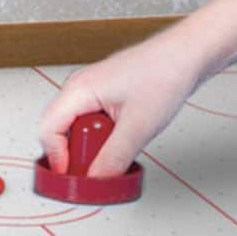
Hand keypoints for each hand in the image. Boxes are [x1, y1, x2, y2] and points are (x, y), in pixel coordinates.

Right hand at [38, 29, 212, 178]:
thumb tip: (96, 181)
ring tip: (122, 146)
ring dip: (96, 146)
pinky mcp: (109, 96)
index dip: (57, 158)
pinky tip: (127, 138)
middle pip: (62, 132)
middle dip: (80, 153)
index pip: (48, 130)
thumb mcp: (138, 127)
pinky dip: (107, 138)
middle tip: (104, 163)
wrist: (189, 54)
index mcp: (79, 89)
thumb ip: (113, 158)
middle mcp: (81, 88)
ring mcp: (95, 91)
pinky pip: (97, 125)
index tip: (75, 178)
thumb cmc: (165, 73)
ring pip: (80, 129)